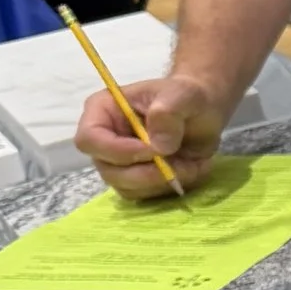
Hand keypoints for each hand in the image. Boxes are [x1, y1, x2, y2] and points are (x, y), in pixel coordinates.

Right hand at [73, 69, 228, 198]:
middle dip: (146, 172)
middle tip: (180, 163)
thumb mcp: (183, 94)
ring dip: (161, 181)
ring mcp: (117, 163)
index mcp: (102, 111)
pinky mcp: (134, 180)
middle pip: (108, 170)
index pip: (89, 139)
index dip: (118, 150)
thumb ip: (168, 112)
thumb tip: (158, 144)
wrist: (201, 113)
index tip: (153, 150)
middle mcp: (103, 140)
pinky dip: (168, 187)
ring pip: (127, 188)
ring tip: (189, 163)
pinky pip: (144, 195)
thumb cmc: (185, 96)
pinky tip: (188, 169)